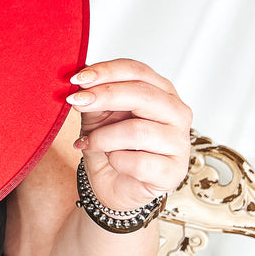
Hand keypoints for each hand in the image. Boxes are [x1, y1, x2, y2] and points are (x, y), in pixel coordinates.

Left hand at [66, 58, 191, 212]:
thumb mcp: (97, 114)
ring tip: (90, 143)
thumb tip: (81, 79)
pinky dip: (115, 160)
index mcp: (161, 92)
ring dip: (103, 137)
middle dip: (104, 96)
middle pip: (143, 95)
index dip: (106, 71)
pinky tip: (111, 161)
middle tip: (75, 102)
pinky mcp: (173, 172)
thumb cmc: (109, 144)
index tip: (78, 79)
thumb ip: (94, 94)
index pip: (137, 71)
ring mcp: (179, 143)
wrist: (112, 184)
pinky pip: (138, 163)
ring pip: (137, 131)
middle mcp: (177, 113)